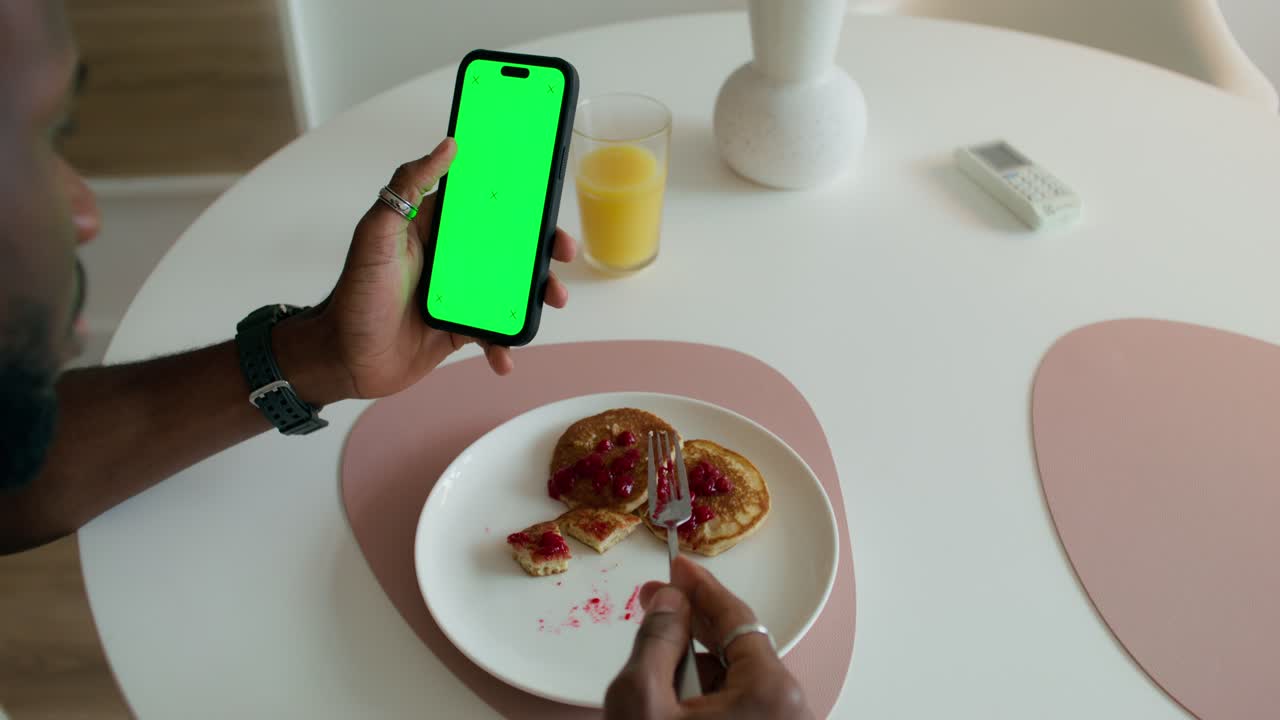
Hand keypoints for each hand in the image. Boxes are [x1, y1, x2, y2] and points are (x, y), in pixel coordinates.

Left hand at [277, 138, 575, 403]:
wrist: (344, 359)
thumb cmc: (354, 295)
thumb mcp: (376, 234)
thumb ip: (407, 188)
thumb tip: (446, 146)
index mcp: (434, 228)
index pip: (483, 203)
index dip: (518, 199)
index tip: (546, 198)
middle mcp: (451, 257)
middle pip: (510, 245)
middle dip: (543, 250)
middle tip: (564, 254)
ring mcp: (459, 293)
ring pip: (511, 288)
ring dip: (536, 296)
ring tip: (551, 302)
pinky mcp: (461, 327)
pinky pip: (495, 331)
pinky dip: (505, 345)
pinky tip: (505, 357)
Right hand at [605, 555, 813, 719]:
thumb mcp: (643, 700)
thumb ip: (656, 641)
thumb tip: (670, 600)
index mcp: (770, 693)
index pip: (737, 619)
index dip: (702, 588)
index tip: (678, 566)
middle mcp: (790, 709)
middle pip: (739, 647)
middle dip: (694, 623)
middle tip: (658, 600)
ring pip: (738, 678)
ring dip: (698, 661)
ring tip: (657, 660)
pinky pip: (741, 704)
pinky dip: (709, 691)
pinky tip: (674, 693)